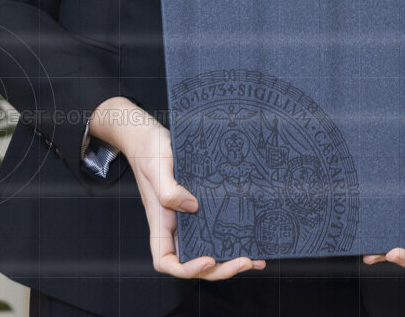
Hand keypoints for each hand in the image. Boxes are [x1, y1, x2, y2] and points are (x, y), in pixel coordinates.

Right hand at [92, 98, 266, 279]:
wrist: (150, 136)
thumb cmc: (150, 151)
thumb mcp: (157, 168)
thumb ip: (169, 190)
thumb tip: (193, 207)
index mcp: (160, 223)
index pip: (167, 261)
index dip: (187, 268)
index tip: (208, 258)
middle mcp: (174, 226)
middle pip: (193, 261)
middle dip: (219, 268)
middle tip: (245, 261)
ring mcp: (187, 218)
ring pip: (206, 249)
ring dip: (229, 259)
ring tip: (255, 259)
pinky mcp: (199, 206)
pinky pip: (214, 229)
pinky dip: (231, 237)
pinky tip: (251, 238)